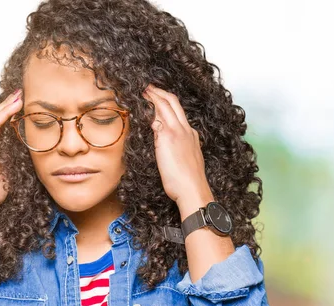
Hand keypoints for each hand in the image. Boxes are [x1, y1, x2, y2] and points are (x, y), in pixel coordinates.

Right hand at [0, 89, 22, 207]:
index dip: (6, 114)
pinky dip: (5, 113)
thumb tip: (25, 148)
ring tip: (19, 96)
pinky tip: (16, 106)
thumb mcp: (7, 168)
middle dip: (6, 105)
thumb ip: (11, 156)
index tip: (19, 106)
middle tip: (19, 94)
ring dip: (7, 106)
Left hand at [142, 84, 213, 212]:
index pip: (178, 113)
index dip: (167, 103)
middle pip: (173, 102)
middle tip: (148, 87)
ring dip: (153, 95)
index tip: (158, 99)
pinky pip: (156, 117)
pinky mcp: (167, 137)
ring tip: (142, 91)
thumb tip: (169, 149)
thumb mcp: (187, 161)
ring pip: (165, 104)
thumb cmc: (188, 182)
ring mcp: (177, 132)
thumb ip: (179, 150)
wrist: (192, 188)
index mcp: (191, 135)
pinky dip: (149, 108)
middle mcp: (185, 129)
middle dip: (159, 92)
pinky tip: (140, 106)